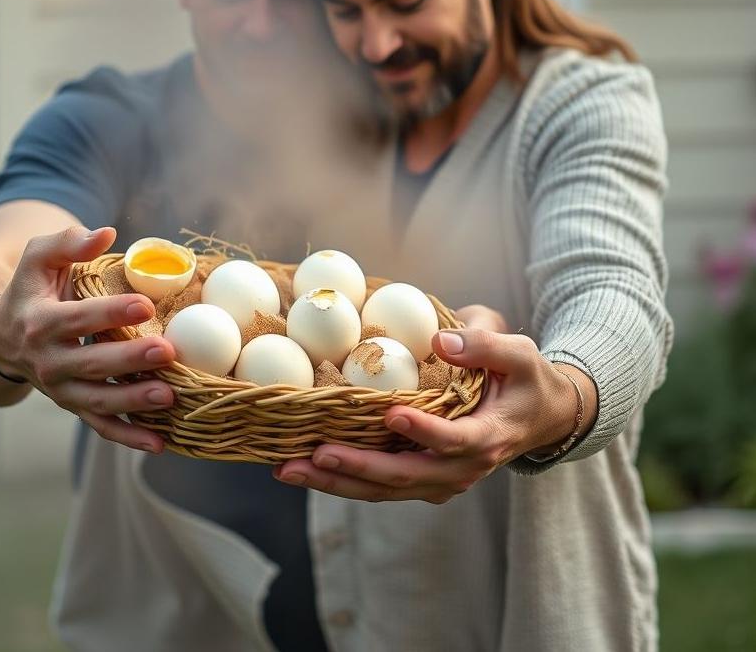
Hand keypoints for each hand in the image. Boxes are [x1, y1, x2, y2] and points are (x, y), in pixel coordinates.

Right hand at [0, 225, 176, 452]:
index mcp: (39, 322)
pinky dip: (128, 437)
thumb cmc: (29, 289)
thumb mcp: (37, 257)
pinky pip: (100, 425)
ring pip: (97, 401)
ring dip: (134, 402)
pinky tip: (161, 443)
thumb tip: (106, 233)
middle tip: (167, 351)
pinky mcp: (72, 406)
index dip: (110, 312)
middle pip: (91, 364)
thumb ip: (67, 242)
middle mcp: (47, 361)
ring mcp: (59, 388)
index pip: (78, 318)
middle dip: (130, 359)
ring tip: (170, 396)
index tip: (145, 304)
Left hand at [273, 305, 596, 502]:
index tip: (391, 414)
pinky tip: (304, 468)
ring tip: (289, 469)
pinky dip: (343, 480)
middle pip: (406, 476)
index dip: (425, 431)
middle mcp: (462, 469)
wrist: (539, 416)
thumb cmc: (526, 378)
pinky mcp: (423, 479)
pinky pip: (380, 485)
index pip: (454, 440)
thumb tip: (438, 339)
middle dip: (357, 468)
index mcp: (487, 436)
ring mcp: (440, 479)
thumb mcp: (520, 352)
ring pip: (385, 489)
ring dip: (337, 482)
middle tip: (313, 456)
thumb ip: (484, 345)